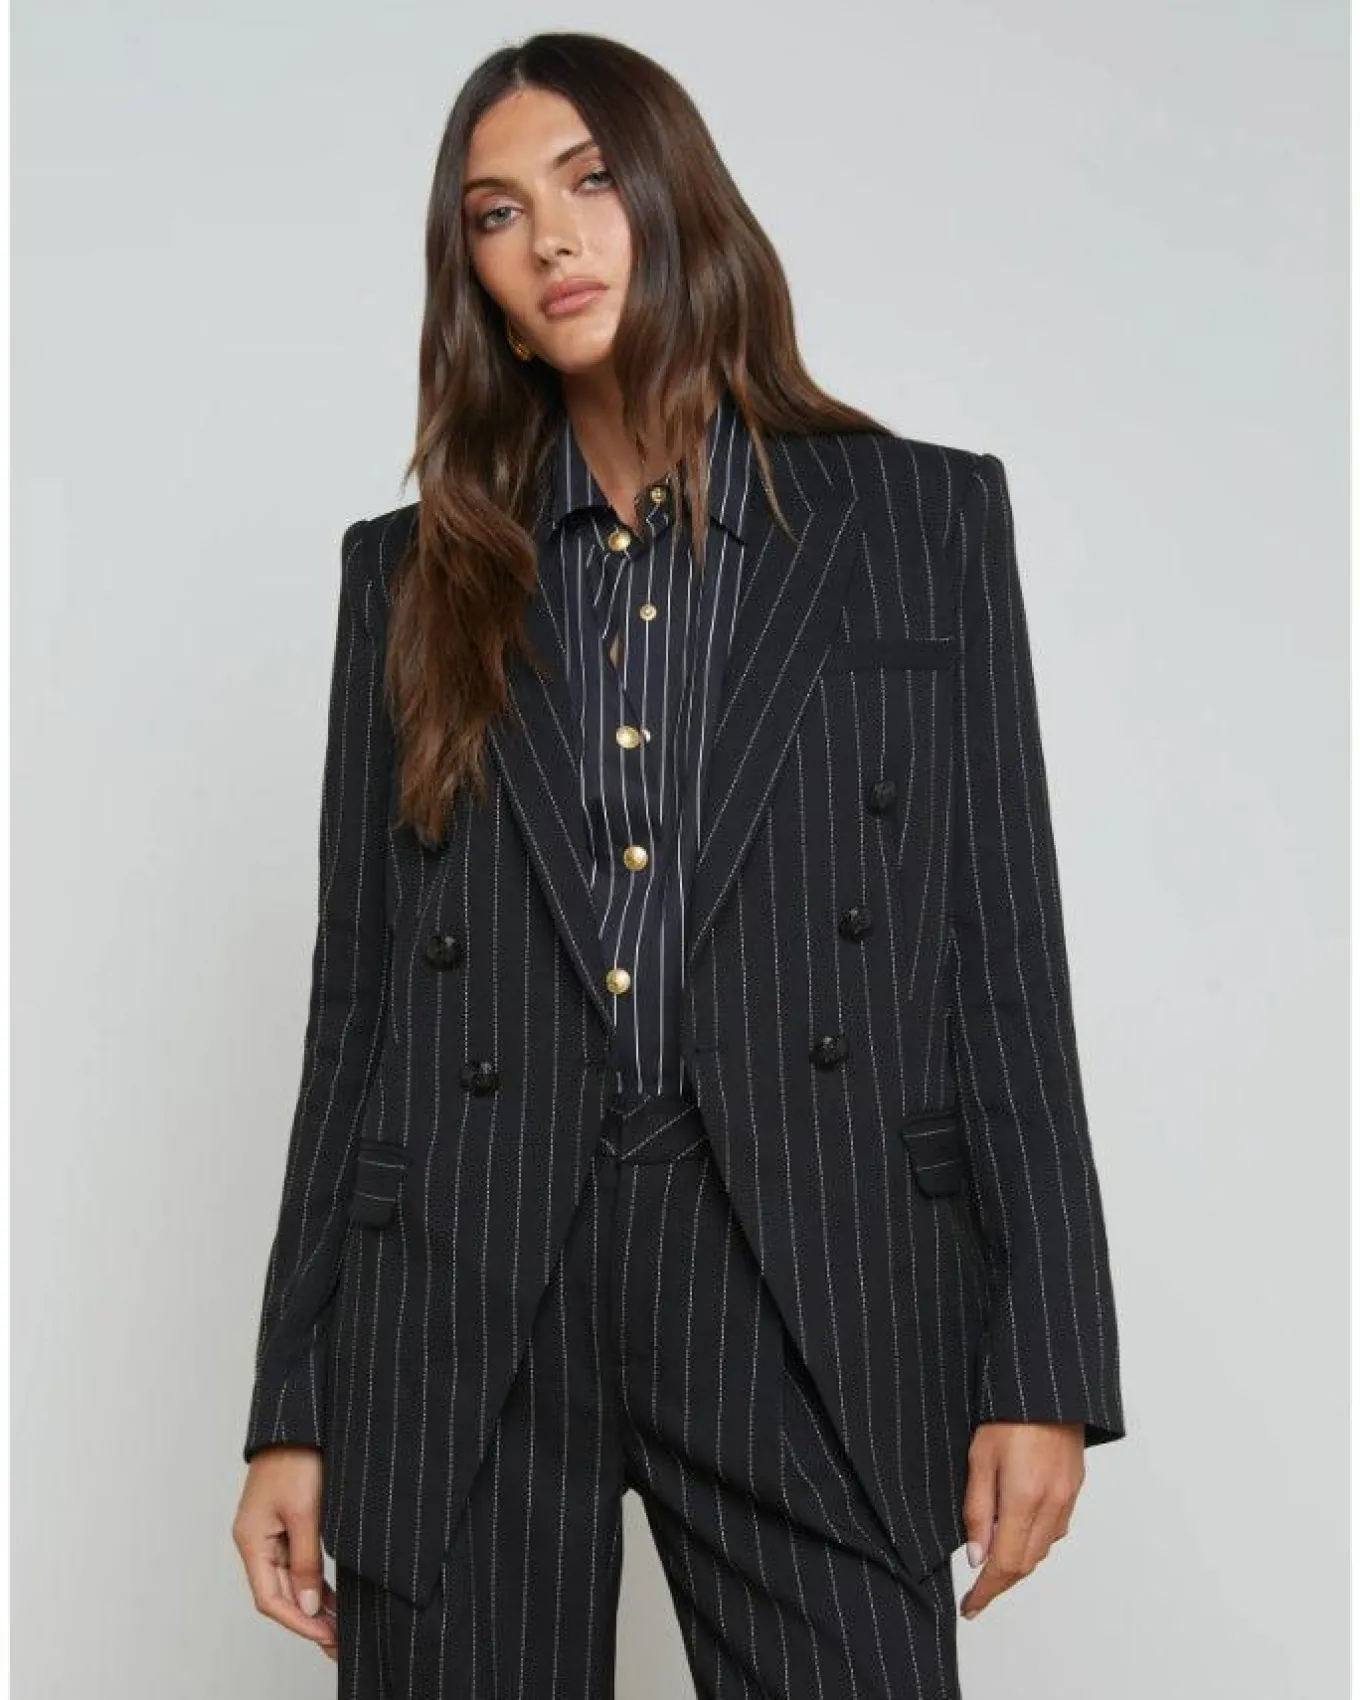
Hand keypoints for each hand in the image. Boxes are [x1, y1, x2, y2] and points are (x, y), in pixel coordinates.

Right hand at [232, 1445, 338, 1660]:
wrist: (302, 1418)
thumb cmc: (298, 1457)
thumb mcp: (306, 1512)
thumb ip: (306, 1561)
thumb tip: (307, 1606)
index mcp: (251, 1540)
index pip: (270, 1598)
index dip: (298, 1622)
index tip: (326, 1637)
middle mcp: (257, 1540)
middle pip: (279, 1592)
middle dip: (307, 1619)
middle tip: (337, 1642)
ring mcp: (271, 1531)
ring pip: (290, 1579)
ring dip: (312, 1603)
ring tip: (338, 1627)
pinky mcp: (287, 1520)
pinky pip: (297, 1560)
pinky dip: (314, 1580)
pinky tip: (331, 1597)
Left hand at [958, 1421, 1084, 1619]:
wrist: (1047, 1386)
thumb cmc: (1006, 1413)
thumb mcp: (978, 1457)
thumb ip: (977, 1510)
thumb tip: (977, 1557)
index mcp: (1025, 1498)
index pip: (1006, 1565)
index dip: (987, 1591)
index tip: (970, 1607)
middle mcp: (1052, 1505)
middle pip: (1027, 1563)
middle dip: (1000, 1581)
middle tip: (976, 1590)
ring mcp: (1068, 1498)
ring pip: (1043, 1548)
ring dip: (1019, 1560)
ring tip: (992, 1558)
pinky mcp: (1075, 1488)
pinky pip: (1056, 1529)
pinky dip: (1035, 1539)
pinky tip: (1018, 1528)